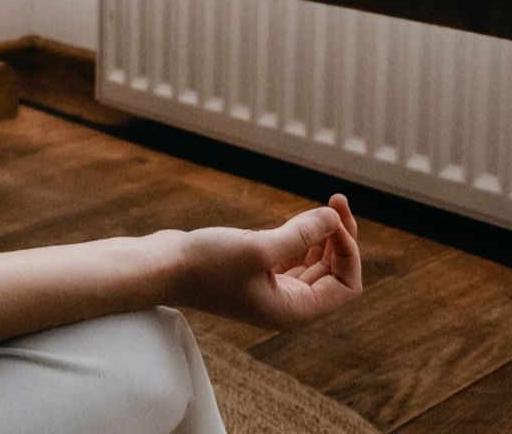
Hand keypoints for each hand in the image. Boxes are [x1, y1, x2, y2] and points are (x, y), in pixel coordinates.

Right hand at [153, 193, 362, 330]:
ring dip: (324, 235)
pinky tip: (298, 219)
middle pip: (334, 272)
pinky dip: (302, 237)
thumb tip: (334, 217)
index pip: (346, 285)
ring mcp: (272, 290)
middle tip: (335, 200)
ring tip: (325, 204)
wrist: (161, 268)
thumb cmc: (206, 264)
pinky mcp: (256, 274)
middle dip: (340, 237)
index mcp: (294, 311)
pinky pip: (293, 257)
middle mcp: (288, 305)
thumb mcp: (259, 248)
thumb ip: (301, 234)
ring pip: (315, 263)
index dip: (349, 251)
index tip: (333, 219)